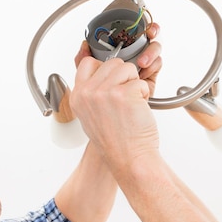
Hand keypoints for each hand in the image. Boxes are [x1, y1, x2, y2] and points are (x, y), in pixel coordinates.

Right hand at [70, 23, 162, 167]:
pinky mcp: (124, 93)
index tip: (112, 83)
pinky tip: (137, 110)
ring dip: (134, 84)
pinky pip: (140, 82)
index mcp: (77, 96)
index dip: (104, 69)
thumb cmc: (115, 141)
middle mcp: (87, 93)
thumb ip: (91, 92)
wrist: (129, 159)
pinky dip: (144, 94)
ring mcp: (105, 92)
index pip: (87, 63)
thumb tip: (101, 71)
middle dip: (124, 77)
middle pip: (111, 63)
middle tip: (125, 99)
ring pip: (127, 68)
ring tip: (131, 104)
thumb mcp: (91, 115)